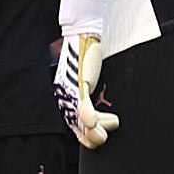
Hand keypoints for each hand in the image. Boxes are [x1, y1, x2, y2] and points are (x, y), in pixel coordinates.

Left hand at [53, 34, 118, 148]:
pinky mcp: (78, 83)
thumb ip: (88, 94)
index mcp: (66, 97)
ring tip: (109, 127)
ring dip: (95, 128)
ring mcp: (70, 91)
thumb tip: (97, 109)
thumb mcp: (86, 79)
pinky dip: (89, 115)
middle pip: (76, 126)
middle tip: (105, 135)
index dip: (85, 135)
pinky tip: (94, 121)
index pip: (73, 124)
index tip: (98, 138)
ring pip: (80, 119)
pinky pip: (82, 104)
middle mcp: (64, 96)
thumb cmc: (85, 56)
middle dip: (91, 136)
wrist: (82, 35)